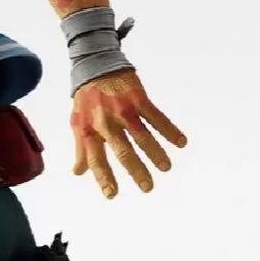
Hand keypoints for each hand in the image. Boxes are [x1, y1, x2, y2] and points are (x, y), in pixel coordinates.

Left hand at [71, 69, 186, 197]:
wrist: (96, 65)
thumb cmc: (86, 99)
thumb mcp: (78, 123)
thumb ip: (80, 148)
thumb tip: (78, 173)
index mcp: (89, 130)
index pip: (96, 159)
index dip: (104, 178)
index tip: (112, 195)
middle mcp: (106, 122)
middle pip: (123, 151)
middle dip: (136, 171)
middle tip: (148, 188)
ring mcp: (123, 110)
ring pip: (142, 135)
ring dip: (156, 153)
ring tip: (166, 168)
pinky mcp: (138, 97)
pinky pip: (156, 117)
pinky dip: (169, 130)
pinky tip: (181, 142)